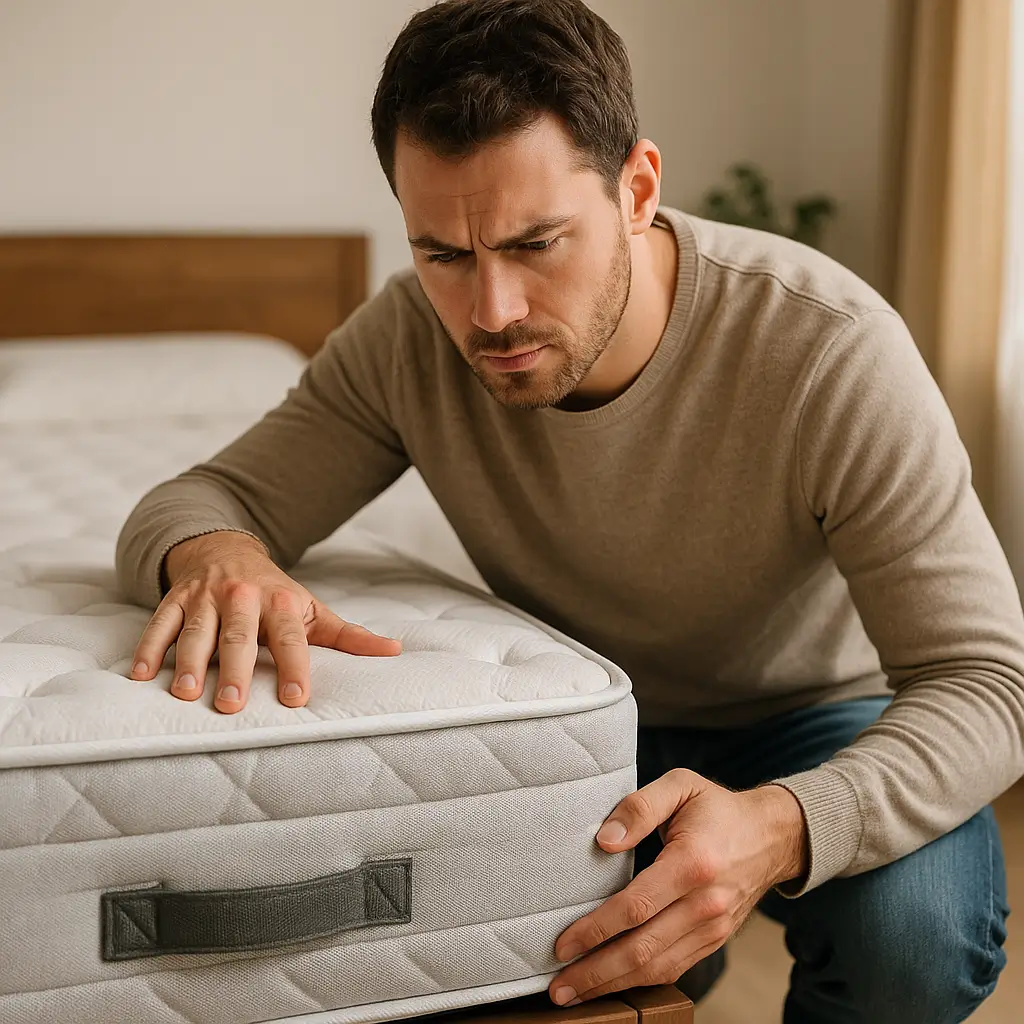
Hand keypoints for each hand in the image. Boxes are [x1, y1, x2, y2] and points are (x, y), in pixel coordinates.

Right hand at [129, 531, 400, 713]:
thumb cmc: (276, 595)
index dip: (295, 667)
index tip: (296, 699)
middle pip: (239, 637)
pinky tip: (140, 675)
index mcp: (282, 604)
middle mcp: (243, 599)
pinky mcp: (175, 599)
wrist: (227, 548)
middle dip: (235, 669)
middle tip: (231, 705)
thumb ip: (349, 636)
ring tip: (184, 693)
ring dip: (188, 661)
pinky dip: (148, 647)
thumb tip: (395, 651)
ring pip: (196, 630)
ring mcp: (206, 598)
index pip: (291, 639)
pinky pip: (159, 622)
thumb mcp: (312, 610)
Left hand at [548, 770, 807, 1005]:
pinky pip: (675, 968)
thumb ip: (638, 807)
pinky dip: (641, 981)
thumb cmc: (717, 808)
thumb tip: (603, 840)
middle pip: (643, 950)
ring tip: (575, 993)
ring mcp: (713, 927)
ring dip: (613, 985)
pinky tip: (612, 983)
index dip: (595, 930)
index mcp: (693, 863)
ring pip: (658, 968)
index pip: (636, 907)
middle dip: (596, 972)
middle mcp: (705, 903)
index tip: (562, 944)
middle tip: (557, 987)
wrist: (772, 835)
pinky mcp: (715, 939)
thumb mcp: (679, 785)